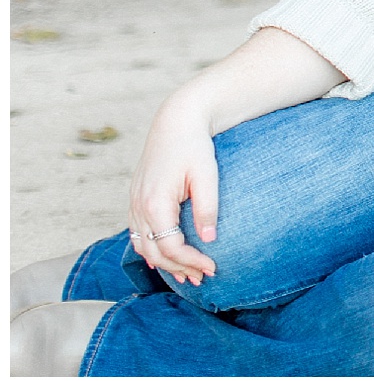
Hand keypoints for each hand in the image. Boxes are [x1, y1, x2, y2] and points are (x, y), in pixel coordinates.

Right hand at [126, 96, 219, 285]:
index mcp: (155, 203)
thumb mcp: (207, 175)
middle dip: (178, 268)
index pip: (171, 246)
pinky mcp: (135, 200)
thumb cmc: (194, 146)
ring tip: (187, 274)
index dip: (191, 261)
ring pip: (143, 246)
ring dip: (164, 263)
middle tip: (202, 278)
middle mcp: (139, 207)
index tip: (212, 268)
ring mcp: (133, 204)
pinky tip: (163, 258)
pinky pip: (138, 234)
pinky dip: (150, 250)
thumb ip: (207, 207)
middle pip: (154, 253)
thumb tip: (210, 239)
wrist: (175, 122)